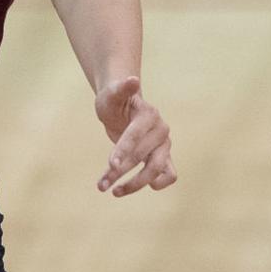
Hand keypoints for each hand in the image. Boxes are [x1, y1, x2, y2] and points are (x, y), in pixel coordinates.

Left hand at [95, 76, 176, 196]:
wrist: (123, 108)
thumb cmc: (114, 101)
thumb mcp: (111, 95)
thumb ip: (121, 89)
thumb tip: (133, 80)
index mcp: (149, 114)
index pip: (135, 135)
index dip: (123, 150)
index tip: (110, 165)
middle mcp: (161, 130)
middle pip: (142, 155)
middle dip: (120, 171)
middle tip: (101, 185)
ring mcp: (164, 144)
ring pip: (156, 169)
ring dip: (135, 184)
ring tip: (113, 192)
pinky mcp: (164, 157)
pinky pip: (170, 174)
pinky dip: (160, 183)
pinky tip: (144, 187)